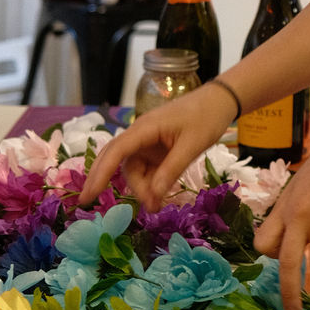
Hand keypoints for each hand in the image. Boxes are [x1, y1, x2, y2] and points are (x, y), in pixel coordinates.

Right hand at [78, 81, 234, 209]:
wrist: (220, 101)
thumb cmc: (206, 117)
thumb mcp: (192, 146)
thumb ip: (171, 170)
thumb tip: (152, 196)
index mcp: (145, 128)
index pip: (115, 152)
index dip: (100, 174)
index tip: (88, 195)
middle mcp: (140, 135)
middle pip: (116, 161)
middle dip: (105, 182)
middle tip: (93, 207)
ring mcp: (148, 142)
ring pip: (133, 169)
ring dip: (140, 188)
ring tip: (156, 206)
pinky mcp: (156, 149)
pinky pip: (146, 169)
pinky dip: (150, 184)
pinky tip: (159, 196)